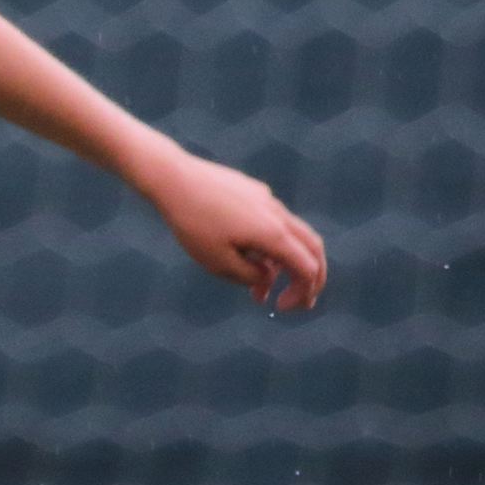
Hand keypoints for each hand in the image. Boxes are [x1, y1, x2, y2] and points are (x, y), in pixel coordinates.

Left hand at [136, 146, 327, 312]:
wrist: (171, 177)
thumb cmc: (192, 222)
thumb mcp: (217, 262)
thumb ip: (249, 275)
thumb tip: (268, 276)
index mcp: (273, 234)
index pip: (307, 268)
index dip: (303, 293)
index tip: (281, 308)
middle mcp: (278, 213)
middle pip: (312, 248)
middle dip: (310, 277)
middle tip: (299, 300)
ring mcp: (267, 199)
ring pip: (291, 234)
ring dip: (282, 262)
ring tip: (257, 285)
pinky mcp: (252, 190)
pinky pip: (272, 220)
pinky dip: (269, 242)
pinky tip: (244, 252)